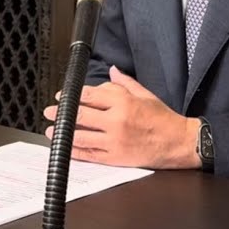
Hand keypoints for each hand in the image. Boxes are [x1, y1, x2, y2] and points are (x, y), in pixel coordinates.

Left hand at [43, 65, 200, 169]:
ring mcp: (114, 141)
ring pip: (80, 136)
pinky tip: (65, 148)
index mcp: (123, 102)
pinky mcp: (115, 158)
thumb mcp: (145, 94)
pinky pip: (89, 155)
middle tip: (50, 112)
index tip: (62, 96)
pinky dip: (74, 151)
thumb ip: (124, 83)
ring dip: (62, 134)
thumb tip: (111, 71)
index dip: (71, 95)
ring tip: (51, 131)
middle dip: (61, 113)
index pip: (89, 96)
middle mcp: (117, 120)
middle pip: (80, 115)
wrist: (178, 142)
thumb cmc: (163, 118)